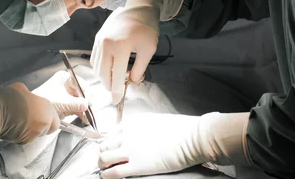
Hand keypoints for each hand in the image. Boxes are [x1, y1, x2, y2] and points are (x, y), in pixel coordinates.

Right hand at [0, 82, 60, 143]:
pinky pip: (25, 139)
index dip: (49, 119)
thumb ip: (30, 97)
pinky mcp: (24, 141)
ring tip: (19, 123)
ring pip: (37, 135)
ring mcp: (35, 133)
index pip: (55, 120)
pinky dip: (21, 135)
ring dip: (31, 130)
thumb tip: (27, 98)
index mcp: (47, 107)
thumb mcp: (22, 89)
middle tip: (32, 122)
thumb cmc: (10, 98)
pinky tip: (13, 128)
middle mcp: (45, 122)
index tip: (41, 116)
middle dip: (43, 127)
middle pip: (49, 129)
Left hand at [33, 70, 89, 123]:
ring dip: (85, 110)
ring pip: (81, 101)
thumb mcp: (61, 102)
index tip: (89, 102)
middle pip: (82, 93)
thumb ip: (75, 103)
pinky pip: (78, 108)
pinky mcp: (67, 104)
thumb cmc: (44, 101)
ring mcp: (68, 95)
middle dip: (87, 103)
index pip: (81, 83)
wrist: (31, 111)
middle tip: (90, 112)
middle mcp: (68, 85)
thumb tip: (87, 105)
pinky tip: (85, 119)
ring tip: (88, 118)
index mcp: (65, 78)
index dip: (86, 93)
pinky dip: (81, 114)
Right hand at [91, 5, 158, 104]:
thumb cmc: (146, 28)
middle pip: (102, 73)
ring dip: (104, 77)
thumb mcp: (148, 49)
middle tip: (116, 91)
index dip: (116, 90)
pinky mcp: (97, 38)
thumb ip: (139, 68)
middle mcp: (106, 44)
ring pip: (96, 67)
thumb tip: (131, 82)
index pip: (116, 76)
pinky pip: (94, 58)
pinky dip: (100, 67)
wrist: (138, 8)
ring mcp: (99, 40)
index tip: (117, 101)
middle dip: (108, 85)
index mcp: (121, 47)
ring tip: (114, 80)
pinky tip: (109, 69)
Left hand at [97, 112, 250, 178]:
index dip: (110, 142)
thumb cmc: (181, 129)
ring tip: (106, 169)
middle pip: (104, 145)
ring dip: (103, 164)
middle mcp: (127, 134)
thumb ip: (143, 128)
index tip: (111, 147)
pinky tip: (108, 176)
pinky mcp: (136, 166)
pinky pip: (113, 172)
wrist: (191, 138)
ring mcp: (130, 150)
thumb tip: (139, 135)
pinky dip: (107, 175)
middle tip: (107, 159)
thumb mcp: (157, 121)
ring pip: (104, 158)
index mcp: (133, 122)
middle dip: (104, 153)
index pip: (111, 132)